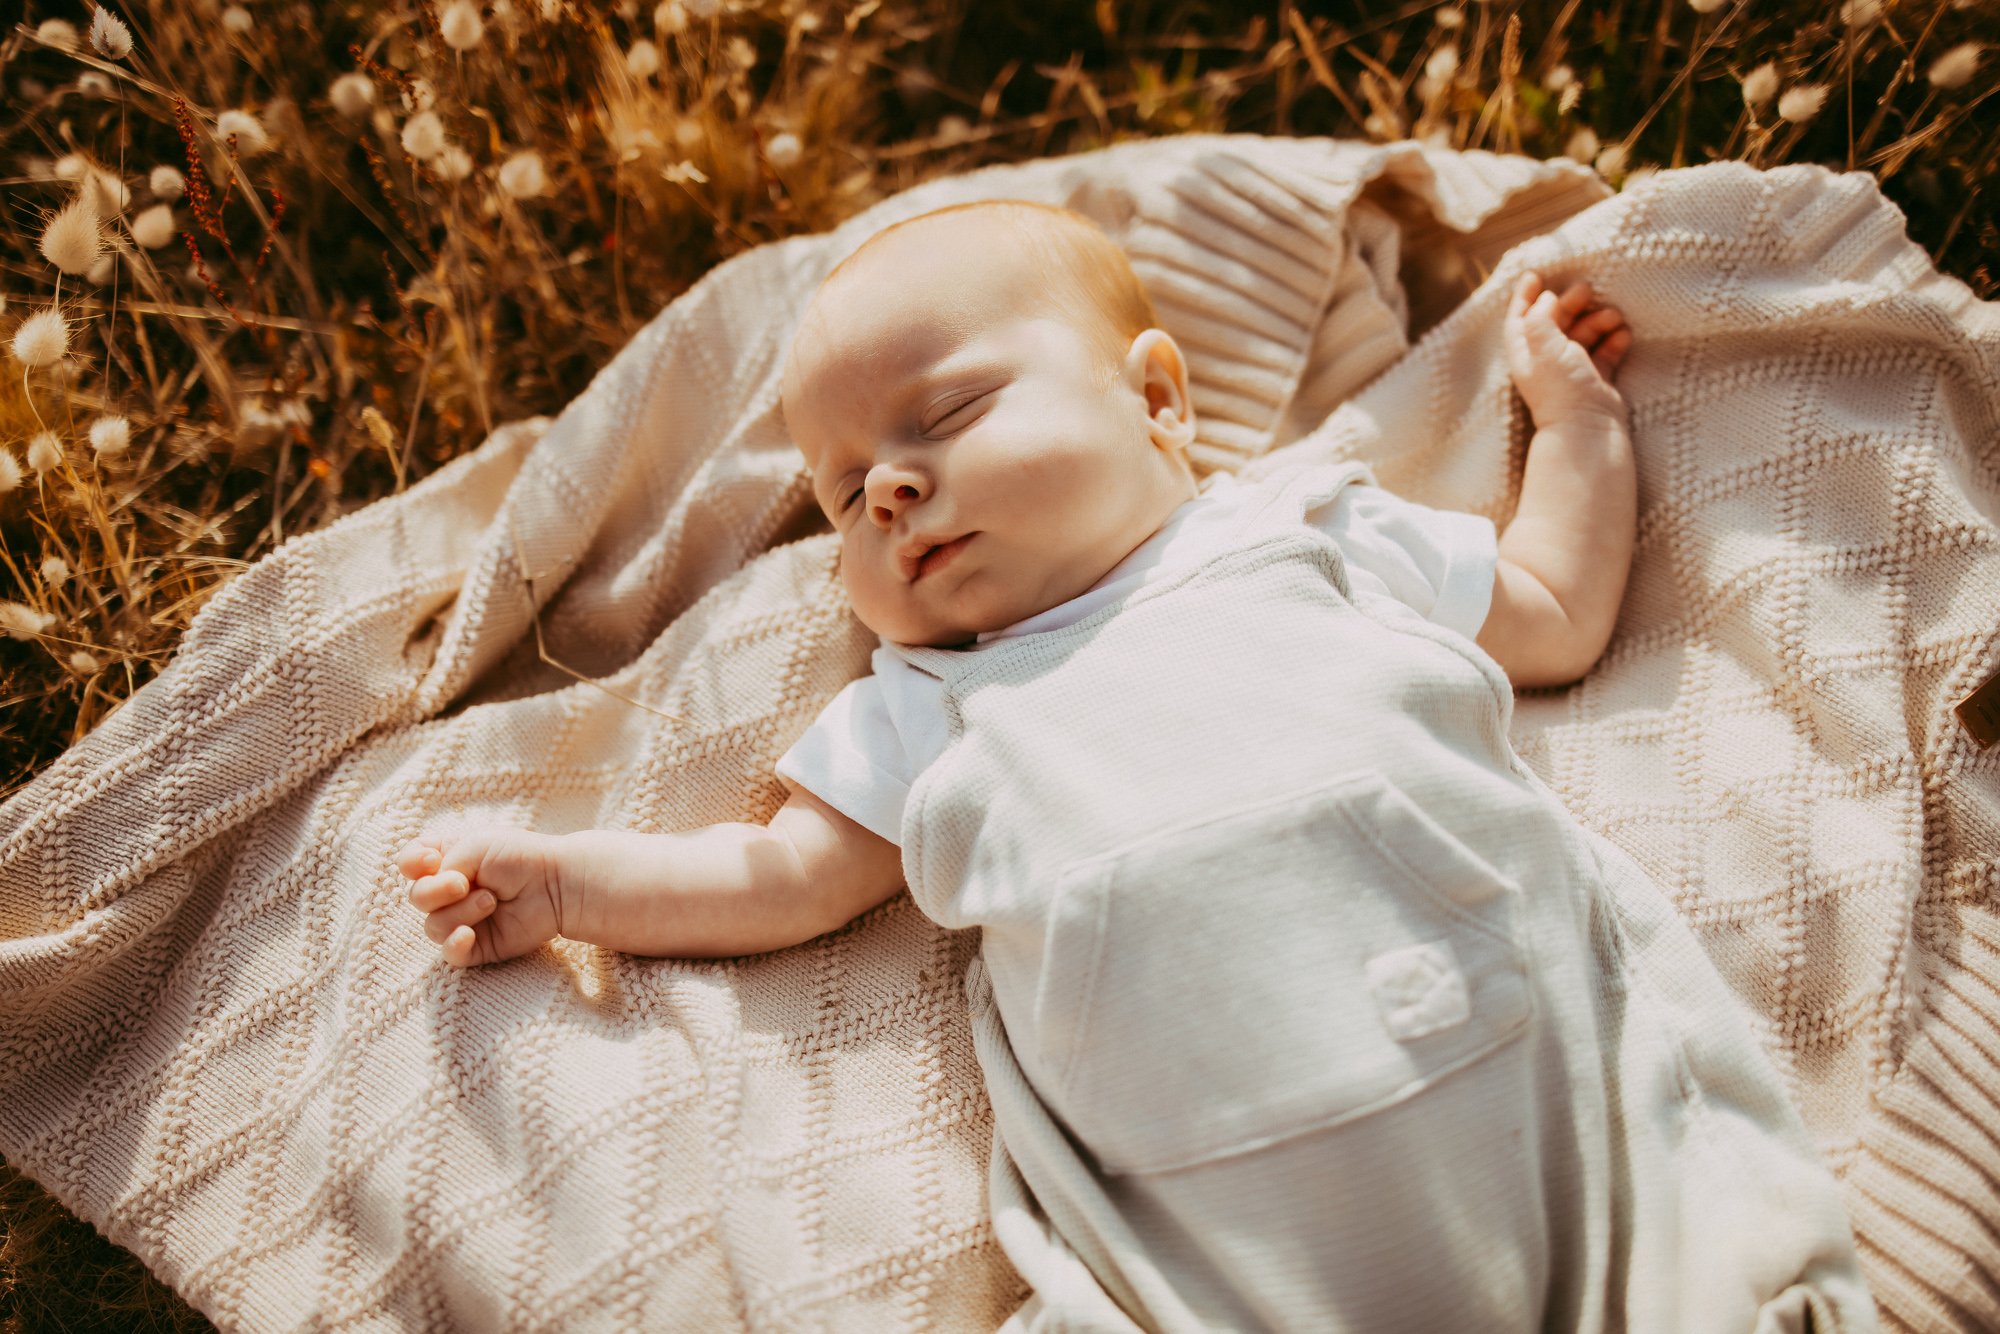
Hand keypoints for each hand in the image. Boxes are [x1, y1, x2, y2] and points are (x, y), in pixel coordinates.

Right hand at [395, 825, 563, 966]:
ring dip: (460, 912)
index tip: (431, 859)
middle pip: (416, 897)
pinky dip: (455, 944)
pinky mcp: (478, 946)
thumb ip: (440, 867)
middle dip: (436, 890)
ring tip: (491, 900)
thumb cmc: (518, 857)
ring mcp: (463, 919)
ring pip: (433, 926)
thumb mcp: (474, 846)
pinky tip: (469, 934)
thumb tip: (427, 893)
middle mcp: (450, 891)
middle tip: (465, 883)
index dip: (411, 863)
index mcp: (448, 859)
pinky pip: (450, 954)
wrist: (556, 883)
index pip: (409, 863)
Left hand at [1504, 271, 1631, 430]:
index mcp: (1526, 353)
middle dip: (1571, 303)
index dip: (1524, 296)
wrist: (1588, 429)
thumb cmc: (1561, 388)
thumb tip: (1546, 298)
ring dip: (1598, 320)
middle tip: (1588, 289)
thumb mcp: (1544, 346)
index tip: (1534, 275)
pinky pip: (1605, 351)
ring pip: (1584, 334)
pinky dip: (1614, 339)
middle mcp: (1546, 361)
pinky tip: (1624, 333)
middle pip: (1555, 321)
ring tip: (1614, 315)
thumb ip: (1541, 318)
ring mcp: (1572, 370)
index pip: (1519, 319)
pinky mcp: (1596, 378)